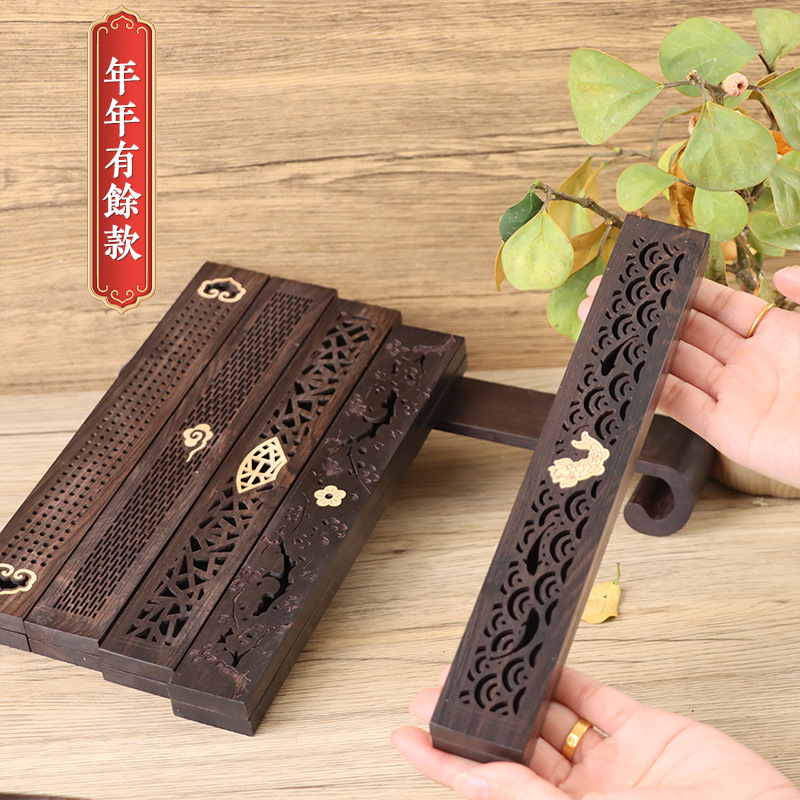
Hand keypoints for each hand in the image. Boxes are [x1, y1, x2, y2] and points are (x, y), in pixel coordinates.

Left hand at [392, 665, 799, 799]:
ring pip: (547, 718)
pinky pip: (592, 698)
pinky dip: (564, 676)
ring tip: (479, 667)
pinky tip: (538, 661)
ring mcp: (612, 766)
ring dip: (512, 692)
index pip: (486, 790)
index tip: (405, 736)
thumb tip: (477, 781)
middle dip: (474, 719)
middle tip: (438, 689)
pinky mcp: (643, 733)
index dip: (441, 763)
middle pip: (512, 751)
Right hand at [578, 266, 799, 489]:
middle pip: (688, 332)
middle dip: (649, 315)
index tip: (652, 276)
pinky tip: (628, 371)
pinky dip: (652, 389)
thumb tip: (778, 274)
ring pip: (676, 365)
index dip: (685, 289)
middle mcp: (749, 364)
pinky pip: (679, 405)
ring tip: (606, 332)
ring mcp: (733, 397)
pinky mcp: (723, 430)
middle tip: (609, 301)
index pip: (720, 305)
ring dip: (641, 348)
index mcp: (777, 336)